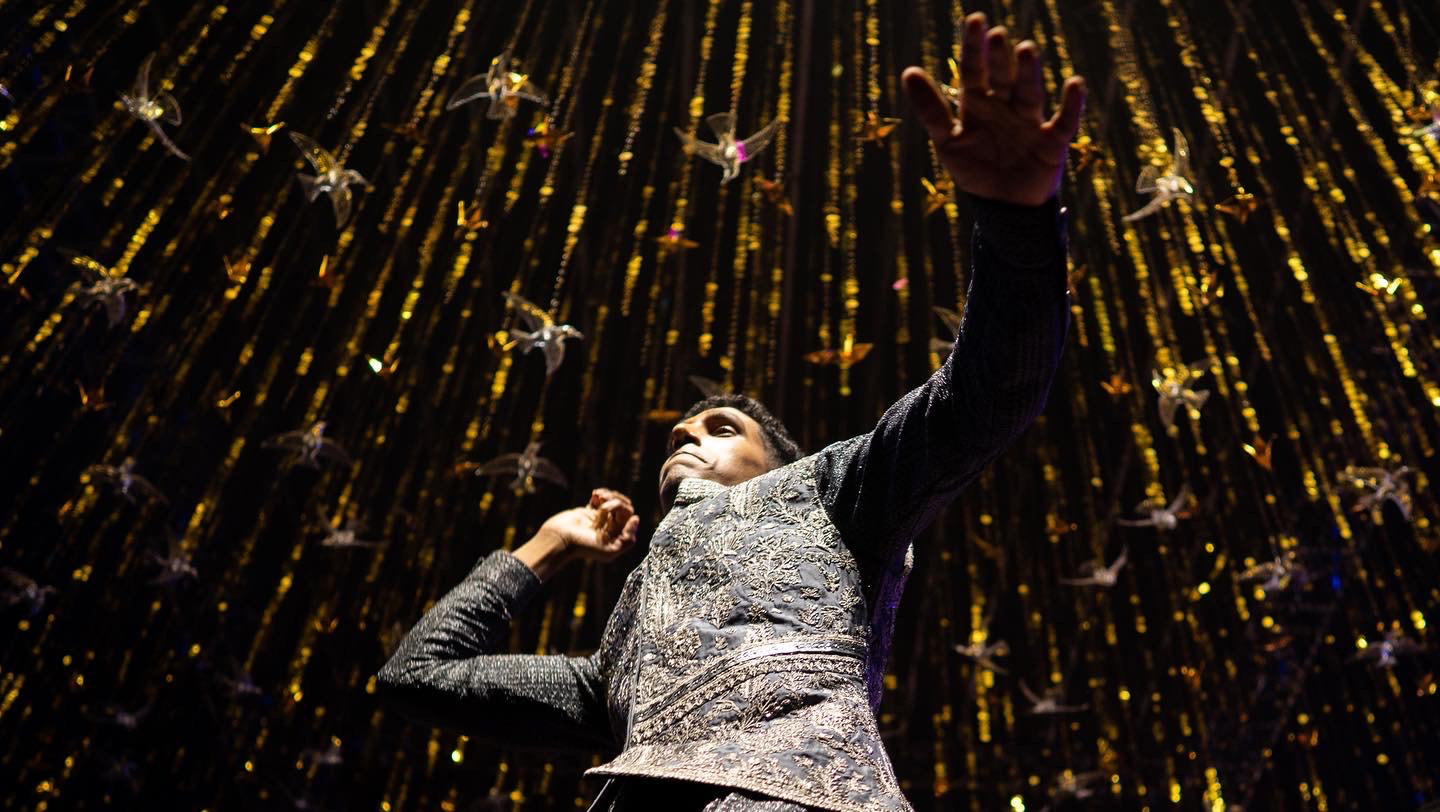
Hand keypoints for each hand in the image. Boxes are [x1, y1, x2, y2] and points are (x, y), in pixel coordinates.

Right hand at [514, 488, 640, 580]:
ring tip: (599, 496)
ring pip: (613, 500)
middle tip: (604, 502)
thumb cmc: (583, 547)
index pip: (630, 517)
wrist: (559, 539)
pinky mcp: (588, 511)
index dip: (624, 510)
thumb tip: (636, 519)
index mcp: (617, 536)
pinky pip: (599, 499)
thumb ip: (628, 539)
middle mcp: (609, 528)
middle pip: (623, 507)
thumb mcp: (610, 550)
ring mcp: (599, 519)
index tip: (612, 512)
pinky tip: (595, 495)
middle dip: (616, 500)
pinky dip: (600, 493)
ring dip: (609, 495)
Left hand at [901, 12, 1085, 206]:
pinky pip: (1064, 121)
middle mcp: (1005, 107)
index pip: (973, 70)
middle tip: (996, 36)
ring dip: (1028, 73)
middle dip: (999, 57)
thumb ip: (930, 109)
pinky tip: (1074, 84)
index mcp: (978, 104)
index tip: (974, 20)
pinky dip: (1071, 105)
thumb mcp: (947, 141)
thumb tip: (908, 71)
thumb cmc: (975, 171)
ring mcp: (1030, 122)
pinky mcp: (1053, 142)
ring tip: (1026, 49)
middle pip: (1002, 77)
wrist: (1004, 208)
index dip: (973, 47)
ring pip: (1029, 93)